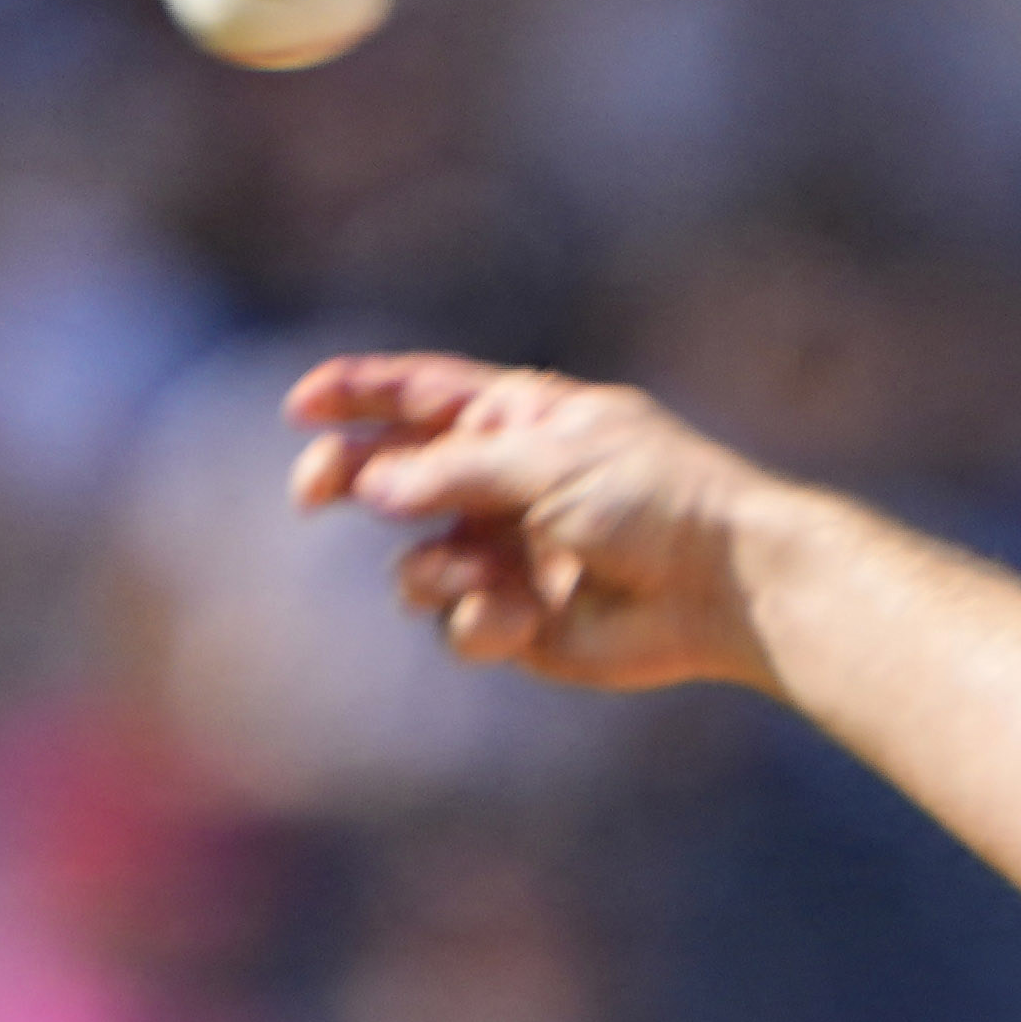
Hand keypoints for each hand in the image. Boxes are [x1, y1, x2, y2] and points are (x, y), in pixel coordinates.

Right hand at [283, 352, 783, 695]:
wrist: (720, 585)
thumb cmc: (652, 498)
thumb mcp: (548, 460)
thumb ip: (452, 471)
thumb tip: (371, 486)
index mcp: (518, 420)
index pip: (420, 397)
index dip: (357, 396)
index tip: (300, 405)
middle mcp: (504, 484)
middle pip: (395, 477)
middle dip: (351, 480)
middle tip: (313, 491)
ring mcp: (509, 554)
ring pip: (416, 566)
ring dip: (432, 571)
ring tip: (481, 576)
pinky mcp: (521, 621)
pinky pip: (459, 625)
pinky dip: (477, 622)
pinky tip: (521, 619)